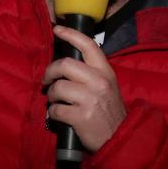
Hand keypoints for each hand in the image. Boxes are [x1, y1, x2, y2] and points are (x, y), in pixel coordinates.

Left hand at [42, 25, 126, 152]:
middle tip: (47, 79)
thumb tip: (66, 63)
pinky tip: (58, 115)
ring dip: (51, 95)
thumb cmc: (109, 112)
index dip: (70, 34)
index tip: (57, 30)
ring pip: (58, 88)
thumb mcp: (108, 87)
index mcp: (106, 72)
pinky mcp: (81, 117)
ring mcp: (90, 99)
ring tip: (55, 101)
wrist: (120, 139)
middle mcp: (99, 82)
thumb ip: (91, 73)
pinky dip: (53, 113)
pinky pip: (55, 110)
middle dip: (50, 71)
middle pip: (65, 64)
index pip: (88, 45)